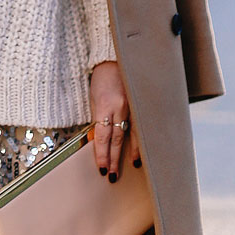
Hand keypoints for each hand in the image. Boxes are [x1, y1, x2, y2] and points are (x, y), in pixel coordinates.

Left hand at [89, 60, 141, 180]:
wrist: (116, 58)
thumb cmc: (101, 77)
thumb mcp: (93, 97)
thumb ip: (97, 118)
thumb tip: (98, 138)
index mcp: (104, 106)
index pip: (103, 137)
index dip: (101, 155)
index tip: (101, 168)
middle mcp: (120, 108)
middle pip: (116, 140)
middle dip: (114, 159)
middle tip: (112, 176)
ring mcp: (132, 107)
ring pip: (132, 136)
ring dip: (129, 153)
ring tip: (129, 167)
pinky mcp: (140, 105)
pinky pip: (141, 126)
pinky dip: (140, 140)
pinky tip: (142, 150)